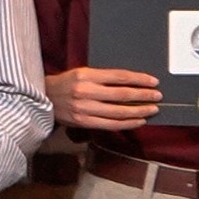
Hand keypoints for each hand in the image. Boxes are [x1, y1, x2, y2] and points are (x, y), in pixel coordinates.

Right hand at [47, 66, 161, 132]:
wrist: (42, 99)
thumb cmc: (64, 84)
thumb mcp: (81, 74)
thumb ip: (103, 78)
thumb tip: (131, 84)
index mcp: (85, 75)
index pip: (119, 77)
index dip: (139, 80)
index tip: (153, 82)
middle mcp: (85, 91)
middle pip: (122, 95)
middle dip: (143, 96)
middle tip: (157, 96)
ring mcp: (84, 108)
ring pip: (119, 112)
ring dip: (139, 111)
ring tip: (152, 109)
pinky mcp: (83, 122)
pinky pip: (110, 124)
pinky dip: (127, 123)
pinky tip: (138, 121)